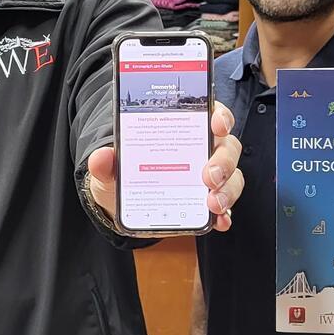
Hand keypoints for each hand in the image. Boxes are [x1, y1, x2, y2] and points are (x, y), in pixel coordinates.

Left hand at [88, 101, 242, 232]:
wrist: (125, 206)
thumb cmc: (125, 175)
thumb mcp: (111, 168)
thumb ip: (107, 162)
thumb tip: (101, 157)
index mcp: (184, 129)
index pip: (210, 113)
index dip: (219, 115)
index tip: (216, 123)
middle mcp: (202, 149)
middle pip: (227, 146)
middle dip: (223, 160)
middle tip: (209, 176)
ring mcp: (209, 177)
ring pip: (232, 176)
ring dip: (227, 189)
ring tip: (212, 203)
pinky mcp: (209, 202)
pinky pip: (226, 206)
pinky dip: (225, 214)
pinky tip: (219, 220)